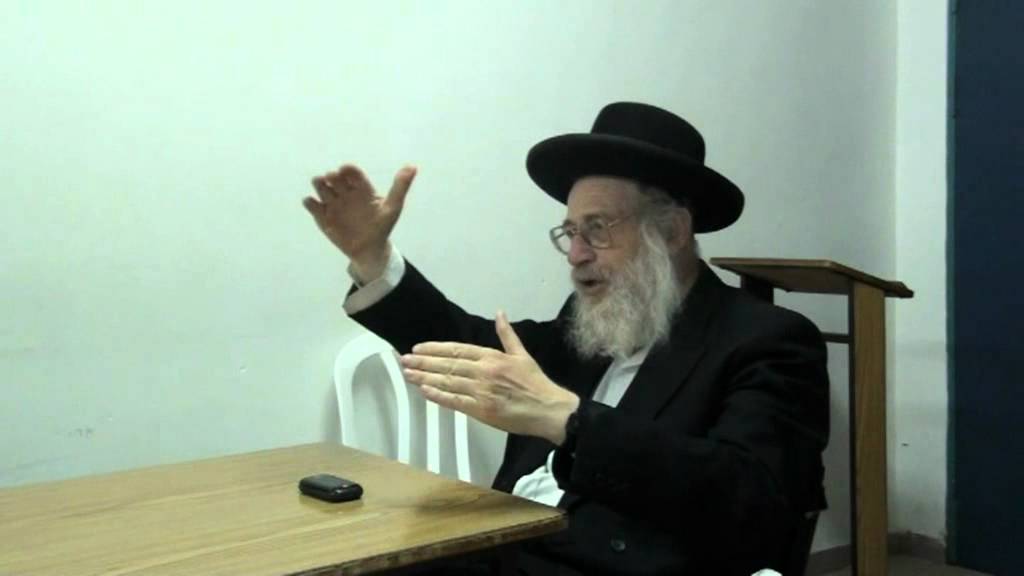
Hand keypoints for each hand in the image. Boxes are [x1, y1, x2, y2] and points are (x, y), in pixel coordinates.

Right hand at [303, 164, 416, 280]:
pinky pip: (312, 205)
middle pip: (334, 178)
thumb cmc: (382, 226)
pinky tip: (313, 203)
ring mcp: (333, 204)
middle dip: (331, 176)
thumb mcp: (393, 207)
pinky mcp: (323, 217)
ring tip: (321, 185)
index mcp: (361, 188)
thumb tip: (413, 166)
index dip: (347, 170)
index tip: (344, 170)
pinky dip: (310, 202)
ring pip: (321, 187)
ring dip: (319, 183)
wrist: (370, 250)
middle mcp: (346, 193)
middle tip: (332, 179)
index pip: (351, 173)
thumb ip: (401, 186)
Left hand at [399, 311, 579, 443]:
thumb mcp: (522, 354)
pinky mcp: (481, 410)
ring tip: (408, 374)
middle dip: (423, 362)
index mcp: (492, 357)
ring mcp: (481, 391)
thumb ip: (507, 334)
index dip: (435, 349)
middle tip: (403, 360)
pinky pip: (455, 401)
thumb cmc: (535, 383)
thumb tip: (499, 312)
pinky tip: (424, 390)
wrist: (548, 409)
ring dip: (425, 377)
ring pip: (447, 382)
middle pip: (447, 365)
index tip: (418, 348)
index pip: (457, 350)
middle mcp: (483, 372)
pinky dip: (438, 395)